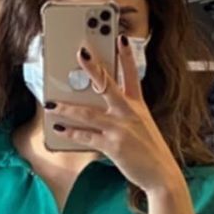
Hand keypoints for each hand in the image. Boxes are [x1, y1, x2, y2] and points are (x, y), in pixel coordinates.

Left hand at [48, 37, 178, 195]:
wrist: (162, 175)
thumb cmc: (150, 151)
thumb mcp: (142, 125)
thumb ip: (124, 114)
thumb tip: (98, 109)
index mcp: (138, 106)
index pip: (132, 75)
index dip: (127, 56)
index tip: (121, 38)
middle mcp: (130, 113)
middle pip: (108, 86)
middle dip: (93, 68)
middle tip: (81, 53)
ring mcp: (121, 129)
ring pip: (88, 113)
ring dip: (67, 108)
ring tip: (51, 103)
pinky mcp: (114, 146)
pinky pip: (87, 137)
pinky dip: (71, 133)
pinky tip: (59, 128)